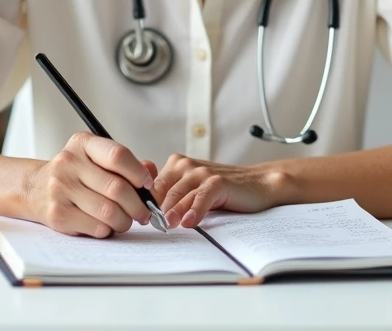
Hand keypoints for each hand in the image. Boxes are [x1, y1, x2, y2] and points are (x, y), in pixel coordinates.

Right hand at [22, 132, 157, 237]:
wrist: (34, 188)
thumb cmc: (76, 174)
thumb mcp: (96, 159)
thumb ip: (126, 163)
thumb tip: (150, 172)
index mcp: (82, 143)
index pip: (117, 155)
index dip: (138, 173)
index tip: (147, 184)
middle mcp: (68, 162)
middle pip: (117, 188)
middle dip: (138, 205)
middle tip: (145, 213)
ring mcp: (60, 189)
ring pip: (109, 211)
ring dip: (125, 221)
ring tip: (126, 220)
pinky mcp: (57, 214)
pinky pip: (96, 227)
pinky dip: (108, 229)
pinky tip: (106, 225)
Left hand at [151, 154, 283, 229]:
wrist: (257, 184)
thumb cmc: (222, 191)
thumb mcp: (192, 191)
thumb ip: (171, 196)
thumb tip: (144, 216)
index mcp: (175, 166)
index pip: (151, 187)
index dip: (143, 204)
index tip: (134, 221)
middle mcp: (185, 165)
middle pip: (162, 191)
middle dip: (153, 210)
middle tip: (146, 227)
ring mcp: (202, 172)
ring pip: (179, 194)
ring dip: (171, 211)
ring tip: (165, 226)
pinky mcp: (218, 181)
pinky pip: (202, 197)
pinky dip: (195, 210)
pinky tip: (190, 222)